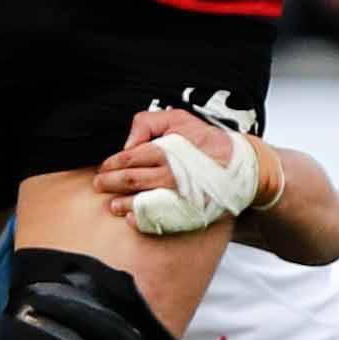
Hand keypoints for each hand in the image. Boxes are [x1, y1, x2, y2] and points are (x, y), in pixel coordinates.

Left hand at [96, 104, 261, 220]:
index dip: (112, 164)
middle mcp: (169, 174)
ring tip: (112, 205)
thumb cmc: (207, 141)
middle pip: (129, 181)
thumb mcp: (178, 118)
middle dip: (109, 183)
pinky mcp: (186, 213)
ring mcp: (177, 196)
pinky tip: (132, 219)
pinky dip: (141, 221)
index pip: (128, 158)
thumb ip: (148, 123)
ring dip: (122, 204)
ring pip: (140, 202)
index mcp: (165, 150)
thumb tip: (127, 143)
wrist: (239, 166)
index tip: (104, 167)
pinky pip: (158, 220)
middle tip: (99, 184)